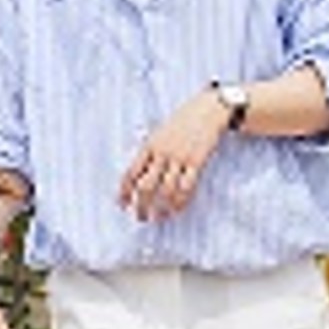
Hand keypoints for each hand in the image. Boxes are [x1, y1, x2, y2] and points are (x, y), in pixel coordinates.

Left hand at [119, 87, 228, 220]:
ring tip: (159, 217)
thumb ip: (149, 152)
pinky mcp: (196, 161)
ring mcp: (179, 157)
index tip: (122, 205)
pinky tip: (177, 209)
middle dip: (141, 205)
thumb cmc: (181, 122)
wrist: (206, 110)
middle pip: (146, 186)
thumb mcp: (159, 133)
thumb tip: (138, 174)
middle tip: (140, 218)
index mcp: (148, 146)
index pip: (131, 173)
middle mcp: (161, 153)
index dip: (124, 191)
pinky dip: (181, 201)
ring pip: (166, 189)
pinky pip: (187, 186)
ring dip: (162, 207)